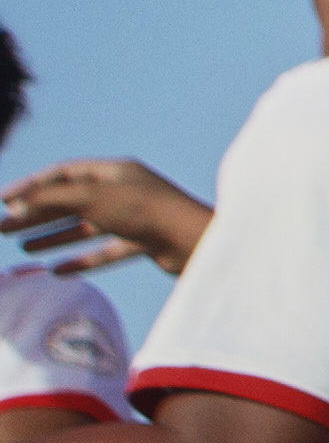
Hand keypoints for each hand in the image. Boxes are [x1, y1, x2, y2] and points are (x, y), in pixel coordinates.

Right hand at [0, 160, 208, 279]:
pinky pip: (107, 251)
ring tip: (24, 249)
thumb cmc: (146, 211)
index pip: (64, 174)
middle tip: (2, 229)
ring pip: (87, 227)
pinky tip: (59, 271)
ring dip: (55, 237)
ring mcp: (136, 218)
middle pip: (72, 201)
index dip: (32, 186)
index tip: (3, 200)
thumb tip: (15, 206)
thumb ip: (51, 200)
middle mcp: (125, 191)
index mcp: (115, 172)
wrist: (195, 241)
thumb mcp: (91, 198)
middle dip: (37, 215)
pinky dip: (83, 259)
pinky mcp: (146, 243)